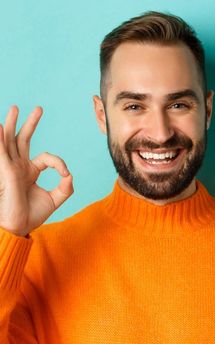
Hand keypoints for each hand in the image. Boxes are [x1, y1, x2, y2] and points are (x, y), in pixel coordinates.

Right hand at [0, 105, 72, 236]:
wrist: (19, 227)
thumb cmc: (32, 215)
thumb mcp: (55, 199)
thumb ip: (66, 187)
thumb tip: (70, 175)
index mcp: (29, 172)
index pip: (46, 157)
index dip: (59, 163)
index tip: (65, 175)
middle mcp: (19, 167)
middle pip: (23, 140)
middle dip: (30, 123)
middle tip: (38, 108)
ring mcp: (11, 168)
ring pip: (11, 141)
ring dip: (12, 124)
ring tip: (14, 108)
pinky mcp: (6, 172)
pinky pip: (3, 152)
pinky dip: (0, 139)